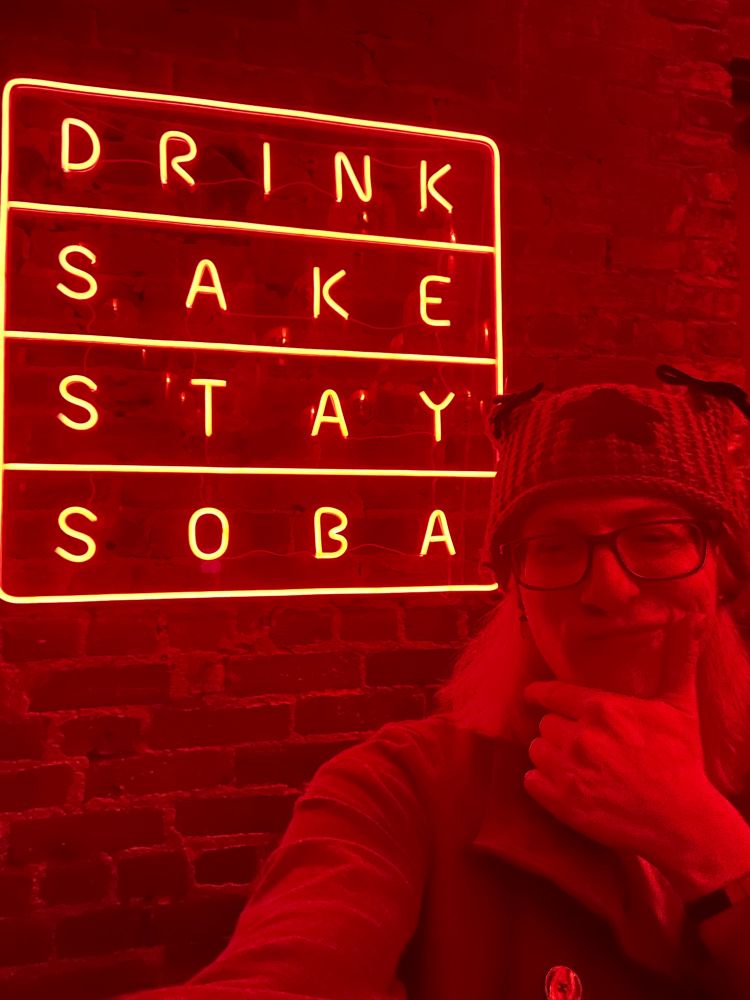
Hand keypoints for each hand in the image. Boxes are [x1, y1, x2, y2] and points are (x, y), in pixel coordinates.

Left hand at [522, 612, 723, 868]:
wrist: (684, 822)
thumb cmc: (682, 761)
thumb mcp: (679, 706)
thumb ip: (678, 660)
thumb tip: (689, 618)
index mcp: (602, 709)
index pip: (552, 694)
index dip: (540, 695)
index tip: (532, 696)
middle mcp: (580, 737)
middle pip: (545, 725)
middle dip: (559, 732)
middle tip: (582, 744)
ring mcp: (569, 771)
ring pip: (536, 751)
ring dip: (550, 757)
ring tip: (575, 765)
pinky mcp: (562, 803)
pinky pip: (530, 782)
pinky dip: (542, 784)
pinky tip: (565, 785)